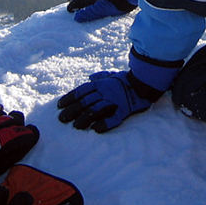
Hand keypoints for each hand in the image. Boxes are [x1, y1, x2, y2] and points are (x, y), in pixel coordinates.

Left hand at [57, 48, 181, 132]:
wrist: (145, 82)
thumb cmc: (127, 80)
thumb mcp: (112, 75)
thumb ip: (100, 76)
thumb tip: (90, 78)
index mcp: (101, 84)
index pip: (81, 91)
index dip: (69, 98)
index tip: (59, 105)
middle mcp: (105, 92)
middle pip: (85, 101)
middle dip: (72, 110)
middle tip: (62, 119)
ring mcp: (115, 101)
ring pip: (96, 110)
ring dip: (85, 118)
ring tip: (76, 126)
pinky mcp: (124, 110)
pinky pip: (113, 118)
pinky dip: (105, 124)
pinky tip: (96, 129)